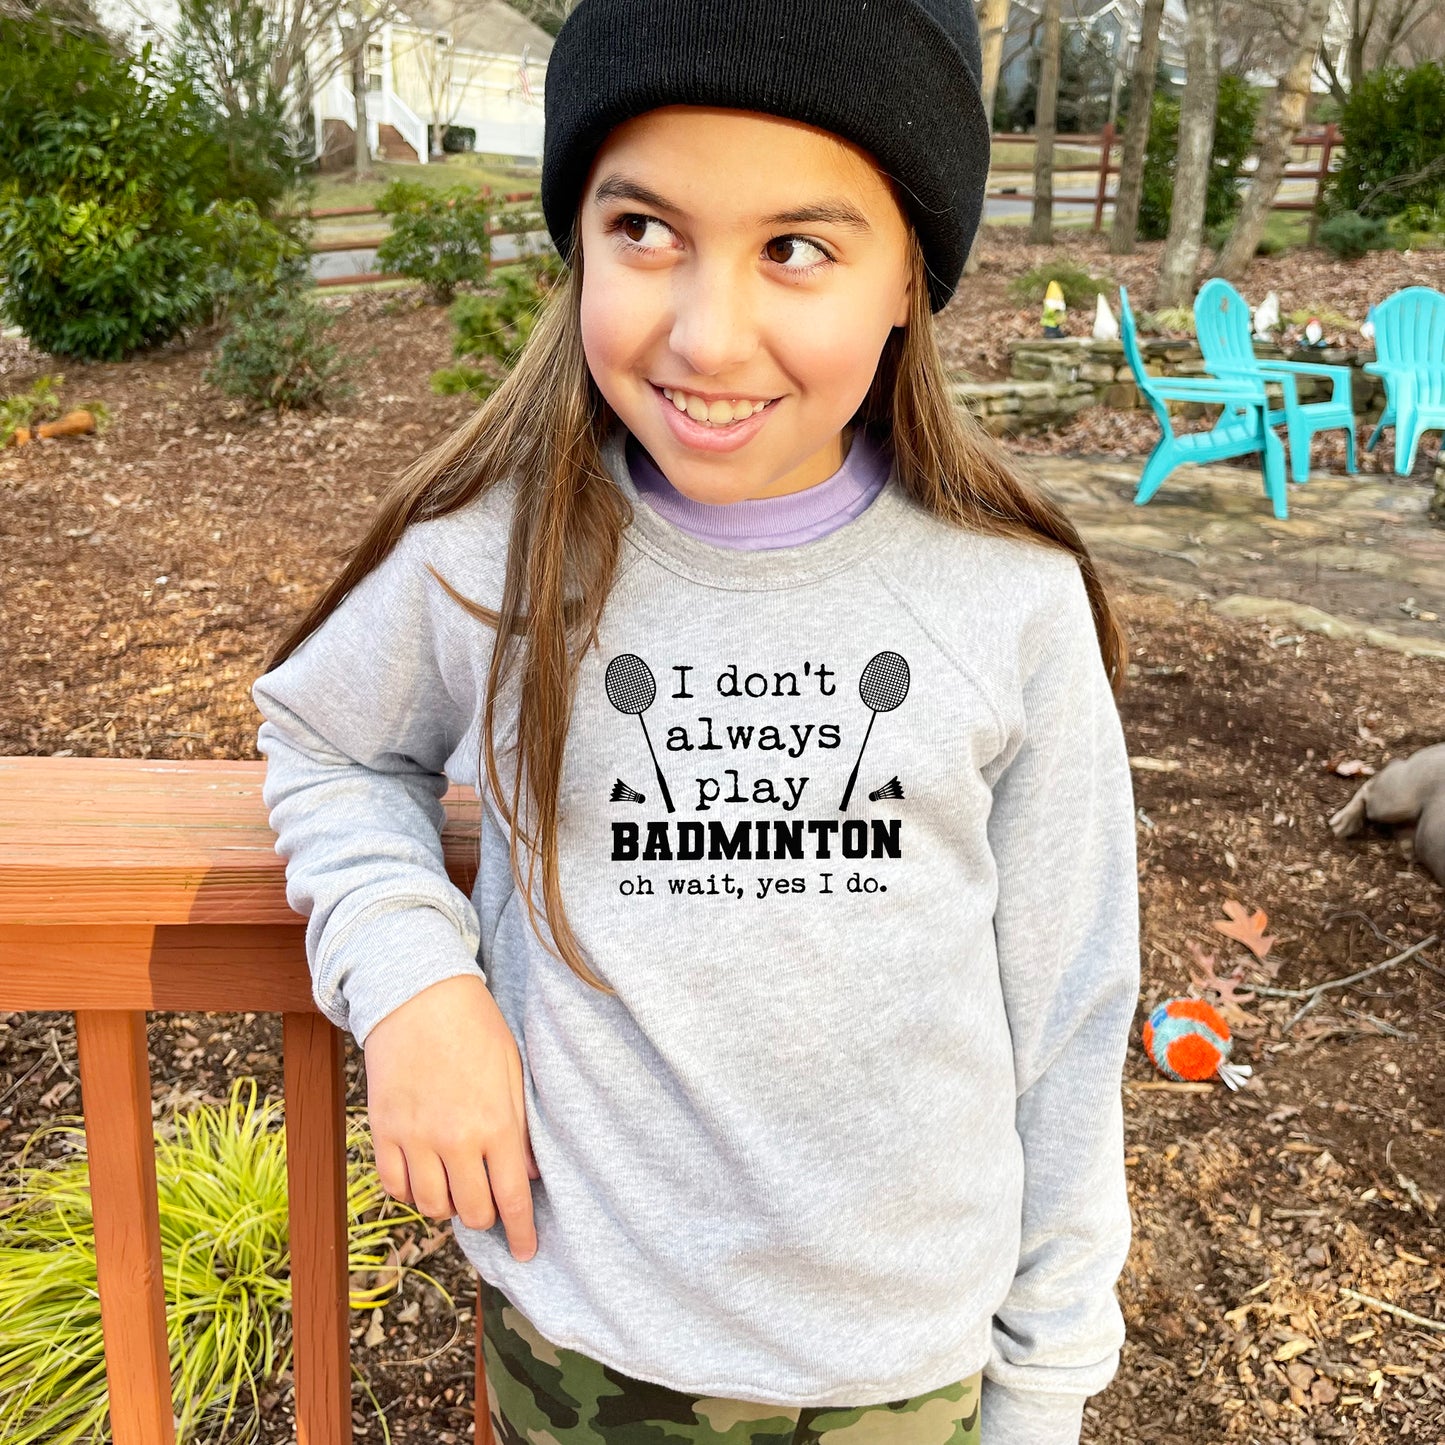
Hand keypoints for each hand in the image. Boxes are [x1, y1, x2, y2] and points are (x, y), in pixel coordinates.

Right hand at [363, 973, 538, 1261]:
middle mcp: (455, 1140)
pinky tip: (423, 1176)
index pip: (512, 1198)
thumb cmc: (476, 1027)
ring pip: (431, 1206)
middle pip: (472, 1211)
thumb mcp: (513, 1071)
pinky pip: (394, 1186)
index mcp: (496, 1124)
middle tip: (491, 1207)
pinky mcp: (384, 1130)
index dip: (522, 1232)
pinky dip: (410, 1192)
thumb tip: (529, 1175)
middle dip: (486, 1218)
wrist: (420, 996)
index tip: (526, 1252)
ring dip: (448, 1205)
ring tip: (458, 1187)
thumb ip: (522, 1127)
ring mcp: (415, 1138)